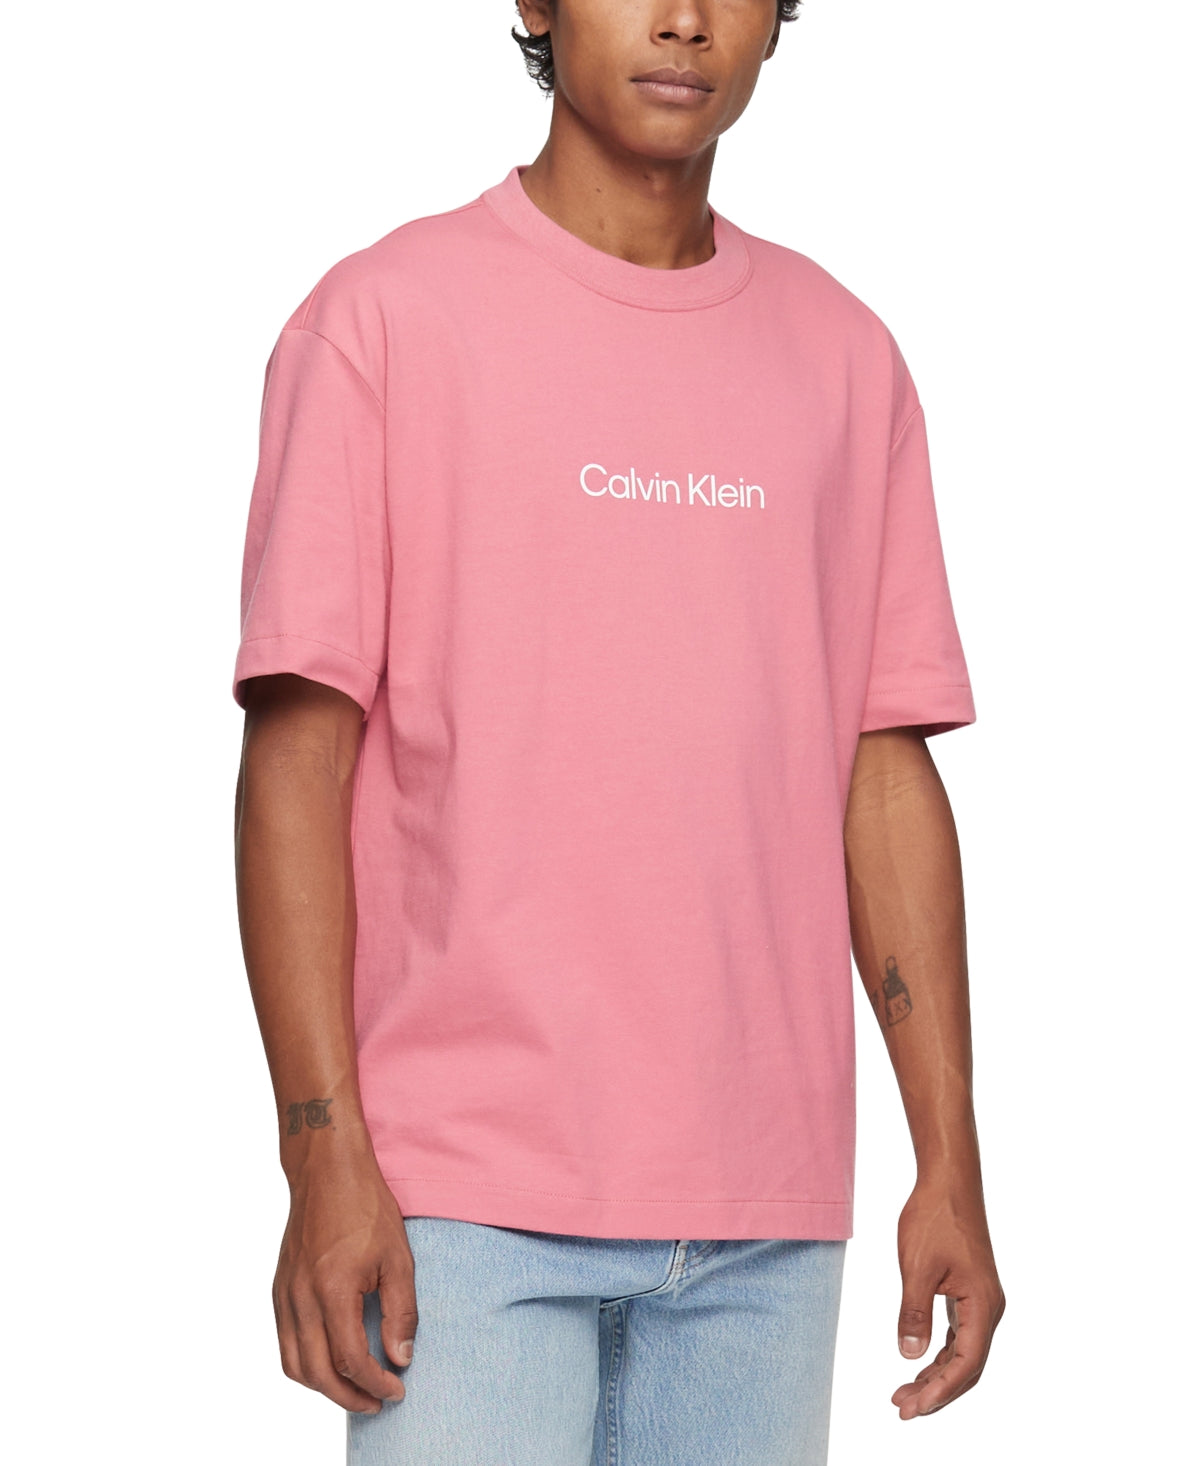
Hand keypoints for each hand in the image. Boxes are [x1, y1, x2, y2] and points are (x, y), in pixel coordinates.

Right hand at [273, 1159, 418, 1414]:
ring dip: (323, 1387)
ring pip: (294, 1365)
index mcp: (333, 1289)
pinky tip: (329, 1362)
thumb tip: (401, 1358)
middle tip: (378, 1402)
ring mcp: (285, 1294)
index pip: (352, 1360)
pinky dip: (304, 1365)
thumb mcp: (397, 1257)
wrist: (326, 1170)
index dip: (377, 1382)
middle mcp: (301, 1298)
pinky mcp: (278, 1289)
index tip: (398, 1389)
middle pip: (318, 1373)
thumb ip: (400, 1312)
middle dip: (350, 1397)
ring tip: (355, 1389)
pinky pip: (285, 1342)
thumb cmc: (365, 1206)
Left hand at [891, 1174, 1004, 1419]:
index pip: (966, 1364)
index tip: (913, 1408)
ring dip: (936, 1374)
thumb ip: (914, 1312)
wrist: (948, 1181)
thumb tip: (909, 1356)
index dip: (940, 1391)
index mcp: (982, 1305)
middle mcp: (988, 1308)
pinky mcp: (969, 1291)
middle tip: (902, 1408)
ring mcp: (980, 1300)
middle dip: (936, 1391)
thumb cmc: (935, 1218)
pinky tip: (919, 1362)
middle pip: (967, 1365)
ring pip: (962, 1352)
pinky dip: (939, 1353)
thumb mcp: (916, 1266)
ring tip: (904, 1393)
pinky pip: (958, 1335)